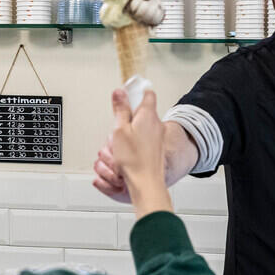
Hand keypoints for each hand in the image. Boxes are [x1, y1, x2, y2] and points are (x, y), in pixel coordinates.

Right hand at [95, 88, 172, 217]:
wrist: (146, 183)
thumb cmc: (134, 159)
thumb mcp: (120, 130)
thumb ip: (120, 109)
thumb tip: (119, 92)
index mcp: (148, 115)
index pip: (147, 94)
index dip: (136, 93)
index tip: (126, 95)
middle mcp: (155, 125)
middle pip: (140, 113)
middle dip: (126, 119)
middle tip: (117, 128)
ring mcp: (156, 138)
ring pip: (138, 129)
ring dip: (126, 135)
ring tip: (119, 145)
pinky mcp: (154, 150)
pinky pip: (140, 142)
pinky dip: (131, 147)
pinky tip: (123, 155)